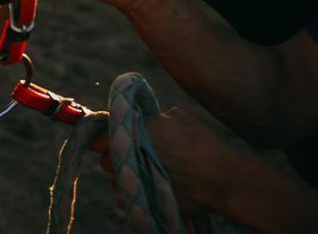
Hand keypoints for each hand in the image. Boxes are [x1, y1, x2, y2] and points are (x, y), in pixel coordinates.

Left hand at [87, 109, 226, 215]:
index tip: (110, 140)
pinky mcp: (144, 199)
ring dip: (124, 177)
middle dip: (115, 159)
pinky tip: (143, 189)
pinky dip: (130, 197)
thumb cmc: (201, 142)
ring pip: (116, 180)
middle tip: (132, 157)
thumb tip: (148, 119)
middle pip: (105, 161)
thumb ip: (154, 117)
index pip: (99, 137)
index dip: (104, 139)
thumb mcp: (177, 116)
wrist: (219, 176)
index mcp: (132, 132)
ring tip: (143, 174)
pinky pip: (125, 200)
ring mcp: (134, 179)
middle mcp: (128, 155)